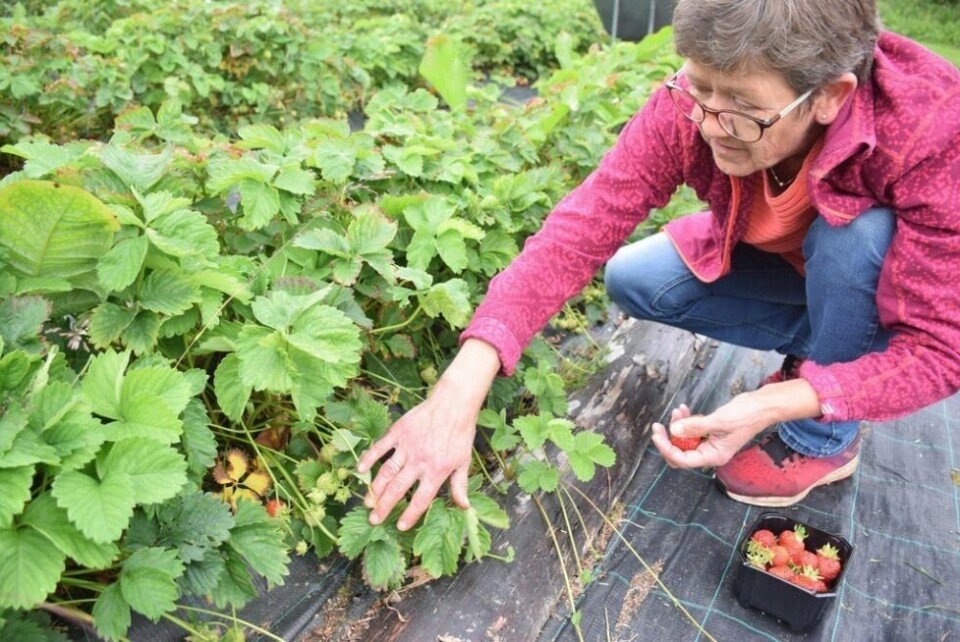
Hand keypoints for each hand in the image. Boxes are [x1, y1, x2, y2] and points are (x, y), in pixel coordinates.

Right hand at [357, 392, 476, 529]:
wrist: (453, 404)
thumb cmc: (460, 433)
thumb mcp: (464, 461)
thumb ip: (460, 485)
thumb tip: (464, 507)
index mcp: (436, 471)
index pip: (421, 499)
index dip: (410, 515)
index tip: (400, 527)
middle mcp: (419, 462)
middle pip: (398, 488)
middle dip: (385, 506)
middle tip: (374, 520)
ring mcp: (406, 446)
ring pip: (386, 471)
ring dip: (375, 488)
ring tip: (367, 502)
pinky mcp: (398, 432)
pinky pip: (380, 447)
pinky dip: (369, 458)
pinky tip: (360, 470)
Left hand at [649, 379, 821, 468]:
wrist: (762, 405)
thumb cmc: (747, 415)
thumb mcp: (719, 421)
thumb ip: (695, 426)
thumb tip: (674, 430)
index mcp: (714, 456)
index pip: (683, 459)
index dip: (667, 448)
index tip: (657, 434)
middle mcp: (711, 453)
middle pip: (680, 453)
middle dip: (669, 439)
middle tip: (658, 426)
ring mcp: (710, 443)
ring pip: (684, 440)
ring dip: (677, 426)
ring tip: (677, 411)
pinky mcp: (710, 432)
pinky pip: (691, 430)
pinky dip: (686, 420)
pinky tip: (683, 409)